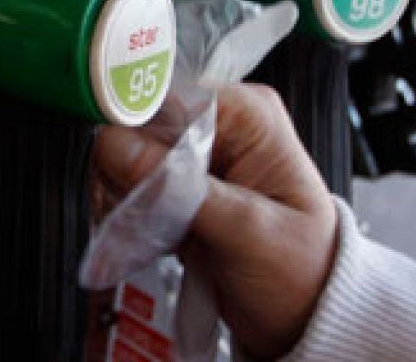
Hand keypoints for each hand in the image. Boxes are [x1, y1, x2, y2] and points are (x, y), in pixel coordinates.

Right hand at [94, 84, 337, 358]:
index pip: (170, 96)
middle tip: (126, 208)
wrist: (306, 318)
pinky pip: (132, 186)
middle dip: (122, 166)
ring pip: (128, 156)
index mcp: (248, 115)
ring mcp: (196, 158)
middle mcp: (220, 127)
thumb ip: (182, 188)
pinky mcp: (178, 189)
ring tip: (134, 229)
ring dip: (120, 193)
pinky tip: (132, 235)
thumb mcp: (247, 230)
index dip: (132, 122)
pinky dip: (125, 209)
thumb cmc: (301, 272)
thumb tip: (116, 144)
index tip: (109, 160)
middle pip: (142, 124)